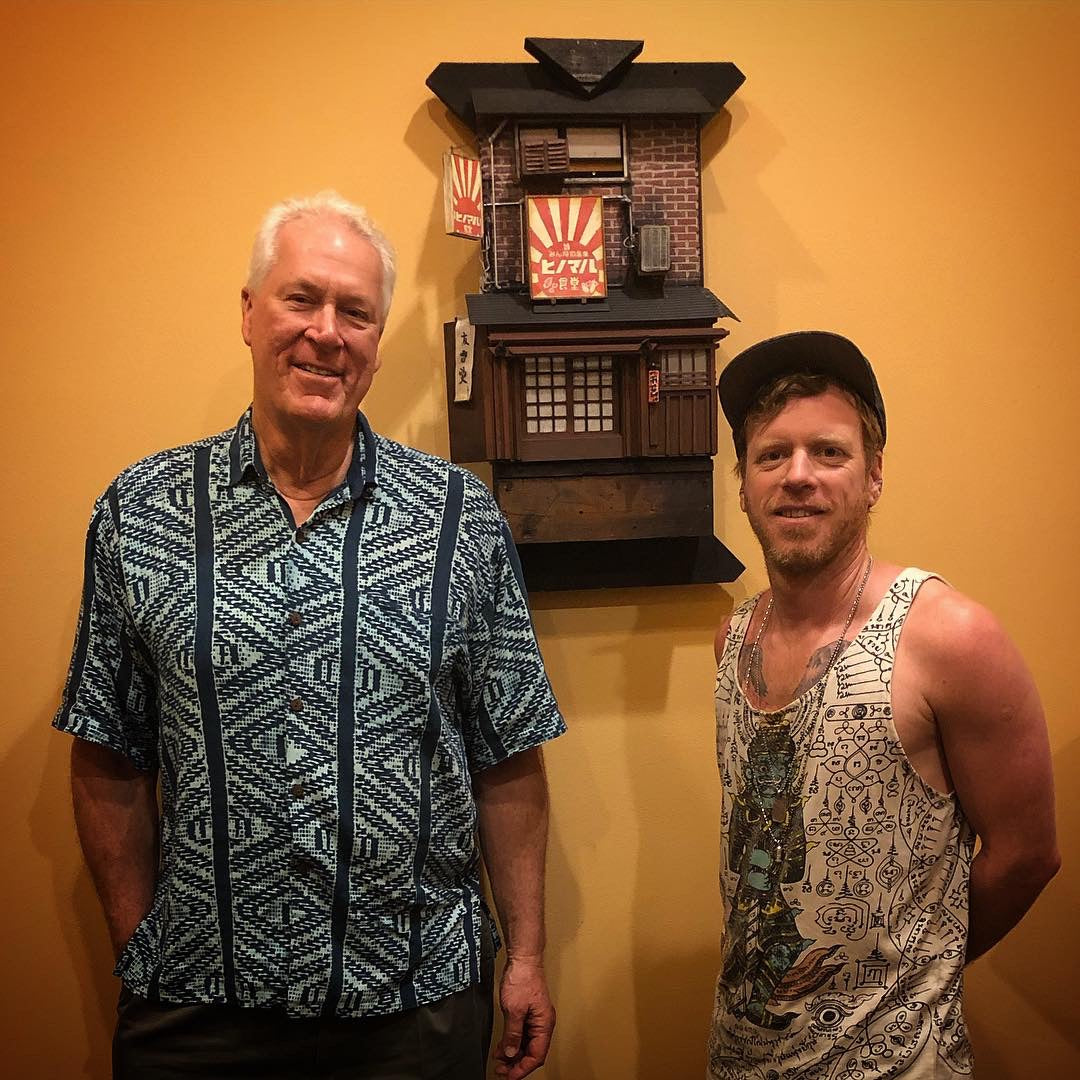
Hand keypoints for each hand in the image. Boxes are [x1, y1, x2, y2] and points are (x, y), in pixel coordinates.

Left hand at [493, 957, 554, 1079]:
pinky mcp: (528, 1013)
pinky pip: (522, 1034)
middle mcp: (542, 1023)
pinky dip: (512, 1042)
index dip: (522, 1068)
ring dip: (513, 1054)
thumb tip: (510, 1053)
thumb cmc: (523, 978)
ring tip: (499, 1061)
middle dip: (516, 1064)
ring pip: (526, 1045)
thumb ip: (512, 1034)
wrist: (523, 959)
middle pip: (532, 1052)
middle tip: (501, 1070)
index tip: (509, 1076)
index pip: (536, 1055)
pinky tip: (501, 1047)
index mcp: (544, 1024)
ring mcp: (535, 1018)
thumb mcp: (514, 1010)